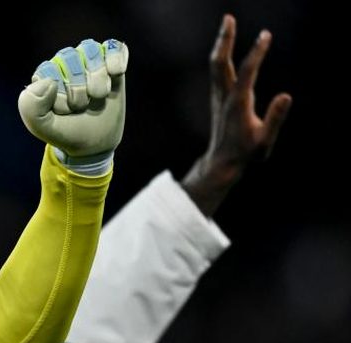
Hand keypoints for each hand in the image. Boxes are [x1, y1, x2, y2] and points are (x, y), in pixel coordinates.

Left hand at [18, 38, 128, 164]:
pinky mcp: (110, 60)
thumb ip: (31, 107)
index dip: (61, 95)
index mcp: (44, 75)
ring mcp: (88, 59)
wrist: (94, 142)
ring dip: (98, 79)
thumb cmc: (66, 131)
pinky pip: (113, 47)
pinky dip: (115, 60)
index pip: (49, 71)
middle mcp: (64, 62)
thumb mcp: (42, 126)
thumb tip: (48, 82)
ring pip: (91, 51)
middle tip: (82, 106)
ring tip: (97, 96)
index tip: (65, 111)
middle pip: (70, 58)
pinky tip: (116, 74)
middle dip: (79, 89)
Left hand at [182, 14, 292, 216]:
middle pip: (220, 63)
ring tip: (228, 23)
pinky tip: (225, 46)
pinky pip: (218, 71)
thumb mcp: (265, 141)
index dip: (256, 53)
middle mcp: (224, 97)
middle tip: (228, 18)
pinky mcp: (218, 98)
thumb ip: (275, 119)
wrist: (221, 163)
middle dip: (225, 40)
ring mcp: (219, 96)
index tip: (266, 35)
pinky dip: (222, 54)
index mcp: (238, 104)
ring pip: (217, 65)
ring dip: (222, 44)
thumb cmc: (246, 154)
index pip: (247, 73)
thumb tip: (286, 95)